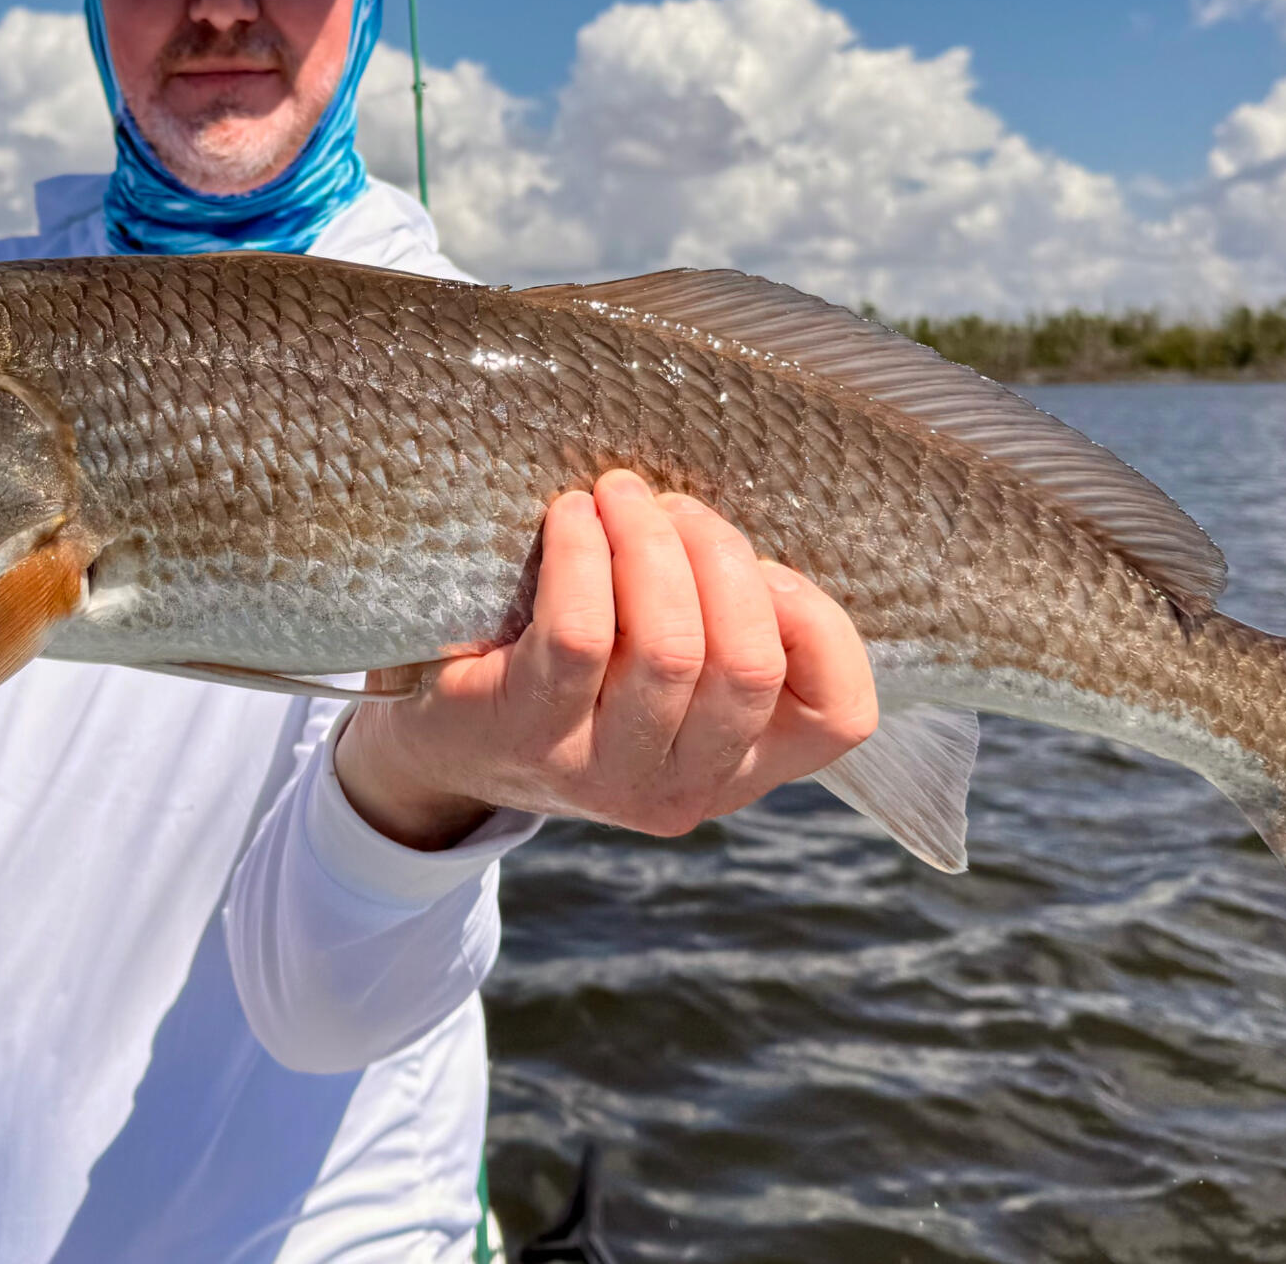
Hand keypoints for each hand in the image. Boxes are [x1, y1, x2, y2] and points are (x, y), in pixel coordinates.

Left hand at [335, 468, 876, 849]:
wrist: (443, 738)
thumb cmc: (575, 672)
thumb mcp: (671, 669)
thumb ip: (723, 622)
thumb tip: (731, 537)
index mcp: (745, 767)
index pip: (842, 716)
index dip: (814, 618)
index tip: (759, 560)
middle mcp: (688, 790)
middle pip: (748, 664)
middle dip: (719, 556)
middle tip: (670, 506)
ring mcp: (606, 775)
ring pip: (671, 649)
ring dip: (649, 543)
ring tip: (618, 495)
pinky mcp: (530, 738)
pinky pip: (580, 633)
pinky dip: (584, 555)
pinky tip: (571, 519)